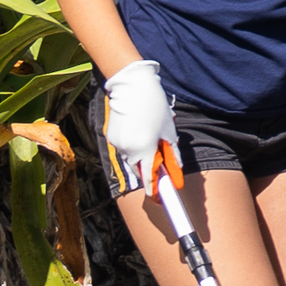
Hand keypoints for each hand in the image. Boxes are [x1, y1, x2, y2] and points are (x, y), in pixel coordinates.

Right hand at [101, 59, 177, 189]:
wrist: (132, 87)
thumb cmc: (155, 107)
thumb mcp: (169, 131)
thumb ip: (172, 153)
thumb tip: (176, 168)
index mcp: (145, 149)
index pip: (149, 177)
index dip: (155, 189)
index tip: (159, 199)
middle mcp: (128, 149)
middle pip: (138, 168)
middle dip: (148, 168)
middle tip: (159, 161)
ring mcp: (117, 144)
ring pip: (131, 157)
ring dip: (140, 154)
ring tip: (149, 135)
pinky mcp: (110, 137)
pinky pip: (123, 147)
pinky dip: (132, 145)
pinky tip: (139, 130)